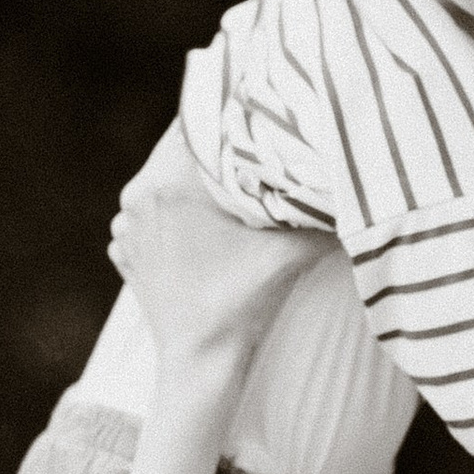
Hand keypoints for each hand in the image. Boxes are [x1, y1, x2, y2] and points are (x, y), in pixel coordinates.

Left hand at [107, 129, 331, 379]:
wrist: (199, 360)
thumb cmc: (243, 302)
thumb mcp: (290, 251)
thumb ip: (319, 213)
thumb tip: (350, 182)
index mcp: (170, 182)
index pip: (196, 121)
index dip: (227, 113)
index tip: (251, 113)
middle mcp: (138, 195)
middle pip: (178, 149)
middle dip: (213, 149)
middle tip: (247, 150)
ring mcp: (124, 223)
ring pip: (163, 180)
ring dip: (191, 181)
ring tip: (226, 191)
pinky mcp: (123, 247)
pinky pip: (149, 212)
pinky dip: (172, 213)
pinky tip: (201, 227)